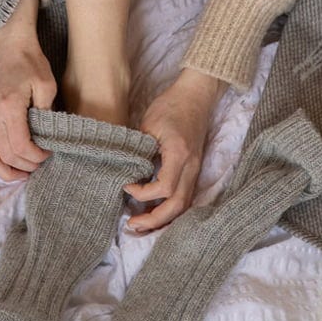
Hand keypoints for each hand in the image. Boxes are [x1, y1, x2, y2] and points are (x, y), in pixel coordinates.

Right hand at [0, 32, 56, 191]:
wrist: (9, 46)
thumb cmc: (30, 62)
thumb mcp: (46, 85)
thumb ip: (46, 113)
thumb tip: (47, 139)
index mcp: (9, 107)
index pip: (21, 146)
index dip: (36, 157)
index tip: (49, 153)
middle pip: (6, 155)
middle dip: (26, 166)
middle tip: (42, 163)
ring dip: (5, 172)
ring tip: (21, 177)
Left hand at [121, 69, 225, 232]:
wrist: (195, 96)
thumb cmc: (171, 106)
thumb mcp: (149, 124)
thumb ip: (139, 150)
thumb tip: (126, 172)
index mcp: (179, 155)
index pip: (164, 188)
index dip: (143, 193)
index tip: (126, 185)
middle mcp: (191, 167)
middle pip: (178, 206)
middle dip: (155, 220)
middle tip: (132, 225)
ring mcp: (195, 170)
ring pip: (184, 206)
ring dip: (163, 218)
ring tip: (141, 224)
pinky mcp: (194, 170)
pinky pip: (185, 197)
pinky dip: (170, 209)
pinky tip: (154, 211)